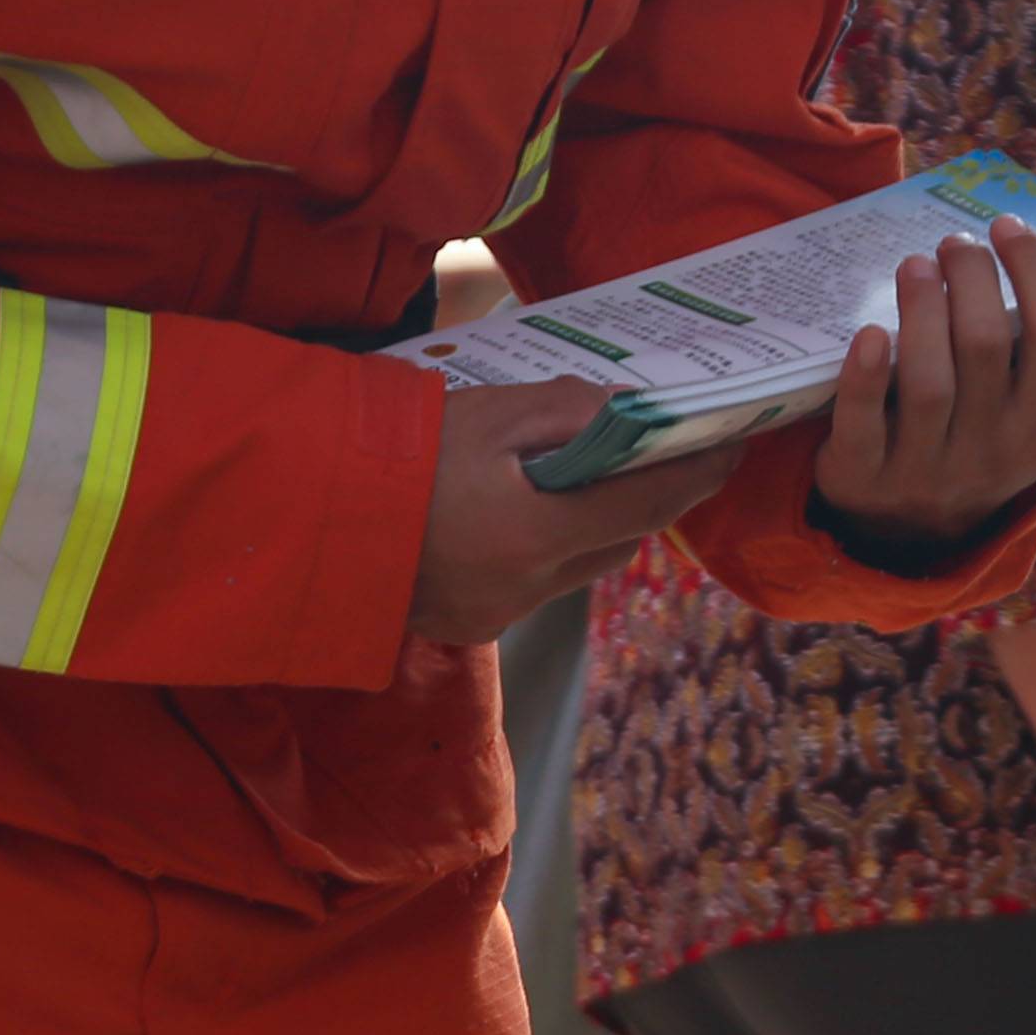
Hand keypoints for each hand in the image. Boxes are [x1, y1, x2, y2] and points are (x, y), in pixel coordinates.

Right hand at [404, 379, 736, 647]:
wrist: (304, 514)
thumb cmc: (397, 451)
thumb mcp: (488, 412)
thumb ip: (568, 413)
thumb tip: (623, 414)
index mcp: (539, 534)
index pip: (648, 504)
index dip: (697, 474)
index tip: (731, 446)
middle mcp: (528, 588)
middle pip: (615, 544)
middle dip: (642, 501)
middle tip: (659, 453)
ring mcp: (495, 613)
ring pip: (573, 568)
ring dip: (589, 527)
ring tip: (583, 476)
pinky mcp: (466, 622)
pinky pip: (530, 584)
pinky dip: (541, 547)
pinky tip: (517, 510)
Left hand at [813, 215, 1035, 560]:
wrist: (919, 527)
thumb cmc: (996, 440)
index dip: (1035, 272)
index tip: (1008, 227)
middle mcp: (993, 451)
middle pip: (985, 348)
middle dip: (971, 279)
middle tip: (955, 243)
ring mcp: (926, 468)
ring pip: (928, 381)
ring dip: (921, 309)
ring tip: (916, 264)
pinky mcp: (864, 474)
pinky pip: (864, 424)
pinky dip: (865, 376)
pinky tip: (869, 331)